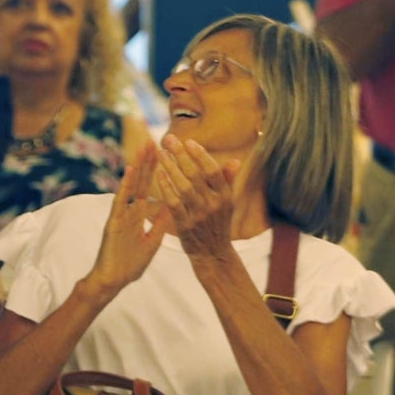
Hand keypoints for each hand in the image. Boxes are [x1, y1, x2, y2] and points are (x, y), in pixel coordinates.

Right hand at [86, 145, 174, 294]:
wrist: (113, 281)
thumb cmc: (130, 265)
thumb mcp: (152, 242)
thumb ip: (160, 224)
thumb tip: (172, 207)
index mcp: (139, 215)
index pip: (150, 187)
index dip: (157, 170)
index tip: (166, 152)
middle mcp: (129, 210)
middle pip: (142, 181)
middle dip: (149, 161)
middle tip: (156, 139)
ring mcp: (121, 214)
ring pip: (132, 185)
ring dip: (139, 165)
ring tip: (145, 146)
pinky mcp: (114, 222)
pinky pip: (121, 200)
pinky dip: (126, 185)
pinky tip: (131, 170)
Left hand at [147, 132, 238, 257]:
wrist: (212, 254)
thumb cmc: (218, 224)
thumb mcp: (228, 204)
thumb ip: (227, 181)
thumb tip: (236, 160)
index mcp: (225, 197)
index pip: (213, 171)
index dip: (201, 155)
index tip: (189, 142)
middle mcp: (213, 204)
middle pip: (196, 175)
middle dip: (180, 155)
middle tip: (168, 139)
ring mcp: (199, 215)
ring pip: (183, 186)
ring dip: (170, 168)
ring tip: (161, 153)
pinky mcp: (185, 225)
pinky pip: (173, 202)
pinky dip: (166, 187)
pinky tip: (158, 175)